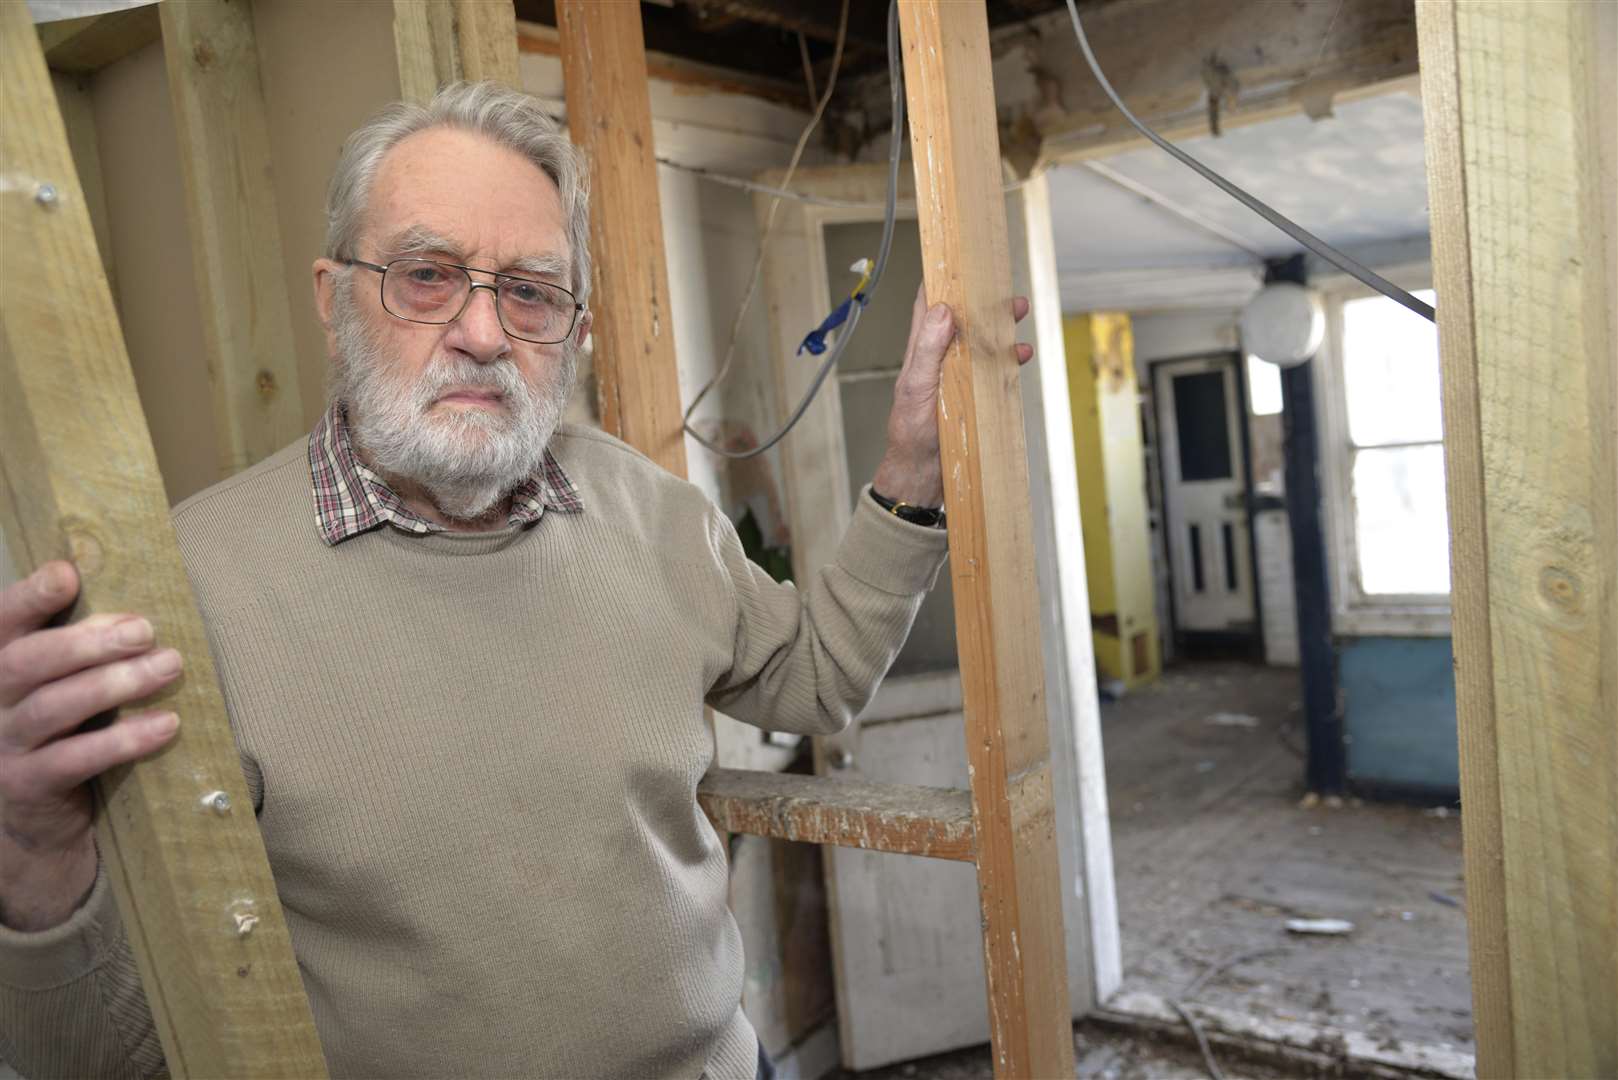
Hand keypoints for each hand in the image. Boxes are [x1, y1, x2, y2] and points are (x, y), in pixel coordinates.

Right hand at [0, 561, 182, 930]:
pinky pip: (75, 759)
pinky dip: (124, 740)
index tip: (66, 574)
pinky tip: (166, 724)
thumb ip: (83, 651)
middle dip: (87, 641)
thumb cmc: (64, 734)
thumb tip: (137, 612)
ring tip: (169, 666)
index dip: (28, 597)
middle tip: (144, 629)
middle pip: (26, 662)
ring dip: (115, 683)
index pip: (2, 624)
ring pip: (53, 707)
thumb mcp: (63, 686)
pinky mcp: (27, 786)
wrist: (37, 822)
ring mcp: (4, 746)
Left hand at [871, 285, 1032, 507]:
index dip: (939, 280)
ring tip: (1019, 313)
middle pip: (963, 320)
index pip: (927, 306)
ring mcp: (956, 377)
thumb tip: (941, 308)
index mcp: (920, 352)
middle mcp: (939, 360)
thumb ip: (927, 348)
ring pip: (982, 344)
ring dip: (1001, 328)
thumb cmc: (911, 433)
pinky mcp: (972, 396)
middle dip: (983, 302)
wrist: (922, 476)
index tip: (955, 257)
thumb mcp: (916, 386)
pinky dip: (1008, 362)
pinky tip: (1021, 357)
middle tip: (1004, 289)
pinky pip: (994, 372)